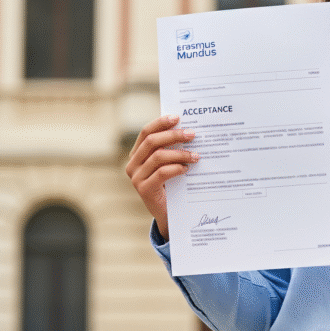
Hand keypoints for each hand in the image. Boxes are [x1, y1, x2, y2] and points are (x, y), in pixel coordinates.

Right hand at [125, 115, 197, 241]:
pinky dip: (177, 168)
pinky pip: (162, 173)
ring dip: (180, 153)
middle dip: (174, 135)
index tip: (178, 117)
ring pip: (158, 157)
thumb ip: (171, 148)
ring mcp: (136, 177)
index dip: (161, 123)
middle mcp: (133, 164)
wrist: (168, 213)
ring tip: (196, 155)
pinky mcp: (144, 189)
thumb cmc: (172, 184)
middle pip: (152, 142)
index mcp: (137, 154)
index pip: (146, 132)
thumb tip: (189, 129)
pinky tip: (187, 168)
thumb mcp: (169, 163)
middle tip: (192, 134)